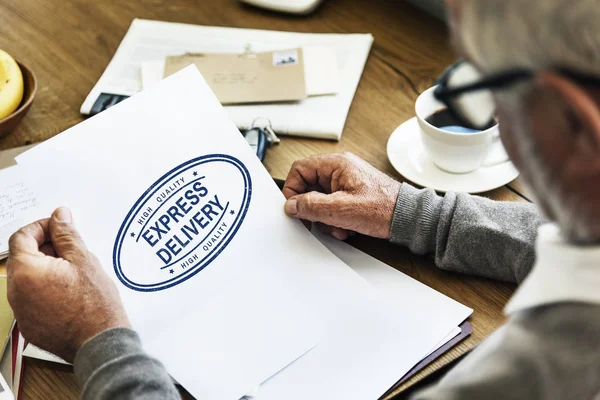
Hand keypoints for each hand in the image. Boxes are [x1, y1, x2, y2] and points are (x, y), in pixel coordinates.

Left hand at [7, 207, 129, 361]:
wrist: (99, 342)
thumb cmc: (95, 305)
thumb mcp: (84, 260)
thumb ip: (66, 235)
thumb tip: (59, 217)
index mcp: (26, 272)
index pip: (21, 237)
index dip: (41, 227)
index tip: (58, 228)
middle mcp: (16, 292)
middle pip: (22, 258)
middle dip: (44, 248)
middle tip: (70, 251)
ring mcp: (21, 311)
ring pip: (27, 279)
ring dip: (45, 269)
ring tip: (73, 273)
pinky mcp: (29, 325)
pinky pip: (31, 299)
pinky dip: (45, 289)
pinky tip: (69, 292)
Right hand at [283, 153, 400, 239]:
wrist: (408, 218)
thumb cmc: (384, 208)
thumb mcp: (341, 209)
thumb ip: (312, 206)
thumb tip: (291, 205)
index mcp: (336, 164)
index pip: (299, 169)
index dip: (292, 190)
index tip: (295, 208)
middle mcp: (340, 169)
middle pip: (309, 187)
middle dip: (313, 209)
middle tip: (318, 222)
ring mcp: (346, 181)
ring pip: (320, 199)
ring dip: (325, 218)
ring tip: (339, 227)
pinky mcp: (352, 194)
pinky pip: (333, 205)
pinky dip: (335, 219)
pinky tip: (346, 228)